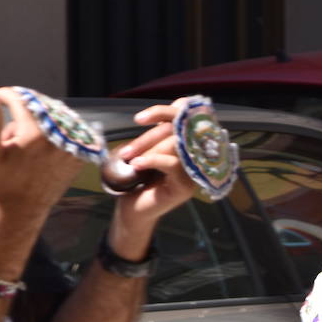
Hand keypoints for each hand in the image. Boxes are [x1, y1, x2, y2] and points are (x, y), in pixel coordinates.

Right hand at [0, 88, 83, 217]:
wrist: (20, 212)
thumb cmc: (1, 185)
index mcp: (34, 135)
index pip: (22, 101)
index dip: (5, 94)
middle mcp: (57, 139)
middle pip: (41, 107)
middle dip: (21, 108)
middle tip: (6, 120)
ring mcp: (70, 149)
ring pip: (54, 119)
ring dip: (37, 120)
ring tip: (19, 142)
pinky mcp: (76, 159)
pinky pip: (67, 134)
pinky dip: (54, 132)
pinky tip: (37, 145)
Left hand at [108, 102, 199, 232]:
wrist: (132, 210)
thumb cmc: (137, 179)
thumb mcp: (144, 151)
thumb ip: (154, 135)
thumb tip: (154, 116)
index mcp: (186, 143)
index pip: (184, 117)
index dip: (163, 112)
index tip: (139, 119)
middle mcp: (195, 155)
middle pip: (179, 130)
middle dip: (150, 136)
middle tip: (127, 150)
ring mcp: (193, 171)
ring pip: (175, 145)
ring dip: (147, 149)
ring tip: (128, 158)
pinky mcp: (186, 186)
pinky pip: (172, 164)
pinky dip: (152, 160)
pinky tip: (137, 164)